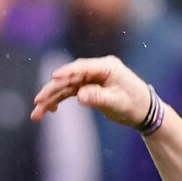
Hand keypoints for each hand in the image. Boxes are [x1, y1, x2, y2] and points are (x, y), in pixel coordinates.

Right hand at [31, 56, 157, 127]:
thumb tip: (79, 95)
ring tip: (37, 113)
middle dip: (51, 90)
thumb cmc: (135, 104)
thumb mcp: (118, 103)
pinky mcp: (87, 87)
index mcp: (107, 67)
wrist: (144, 111)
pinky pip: (69, 92)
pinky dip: (59, 100)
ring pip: (66, 87)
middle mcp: (96, 70)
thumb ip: (99, 98)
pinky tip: (49, 110)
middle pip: (69, 78)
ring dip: (51, 98)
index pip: (82, 67)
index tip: (53, 77)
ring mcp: (90, 78)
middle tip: (37, 102)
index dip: (66, 72)